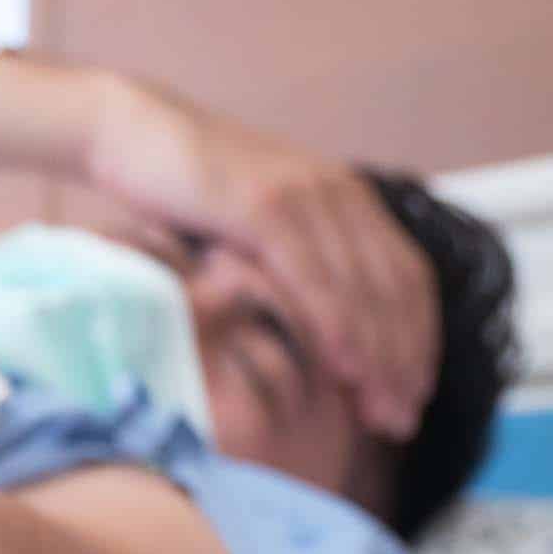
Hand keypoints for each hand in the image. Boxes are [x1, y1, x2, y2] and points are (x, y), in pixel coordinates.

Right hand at [82, 78, 438, 438]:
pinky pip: (314, 277)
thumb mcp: (253, 225)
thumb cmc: (182, 190)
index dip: (420, 339)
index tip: (415, 393)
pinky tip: (347, 368)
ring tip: (381, 410)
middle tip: (403, 420)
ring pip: (362, 289)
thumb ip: (292, 260)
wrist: (132, 132)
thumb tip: (312, 325)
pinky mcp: (264, 207)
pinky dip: (338, 325)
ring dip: (380, 356)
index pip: (407, 276)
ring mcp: (305, 197)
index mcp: (346, 197)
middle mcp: (339, 193)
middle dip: (406, 361)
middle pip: (395, 288)